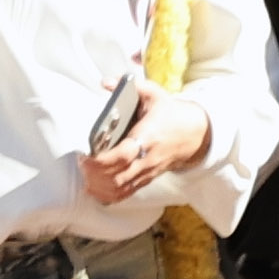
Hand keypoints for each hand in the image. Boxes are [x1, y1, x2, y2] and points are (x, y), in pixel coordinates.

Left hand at [79, 83, 207, 206]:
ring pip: (119, 188)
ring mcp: (147, 171)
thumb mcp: (155, 95)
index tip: (86, 156)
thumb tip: (106, 82)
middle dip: (95, 175)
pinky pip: (125, 193)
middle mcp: (147, 158)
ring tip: (87, 175)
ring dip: (99, 186)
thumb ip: (131, 86)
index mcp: (148, 136)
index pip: (123, 155)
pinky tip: (95, 189)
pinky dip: (108, 196)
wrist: (195, 134)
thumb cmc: (172, 115)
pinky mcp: (146, 178)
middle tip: (83, 164)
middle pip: (117, 177)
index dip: (101, 160)